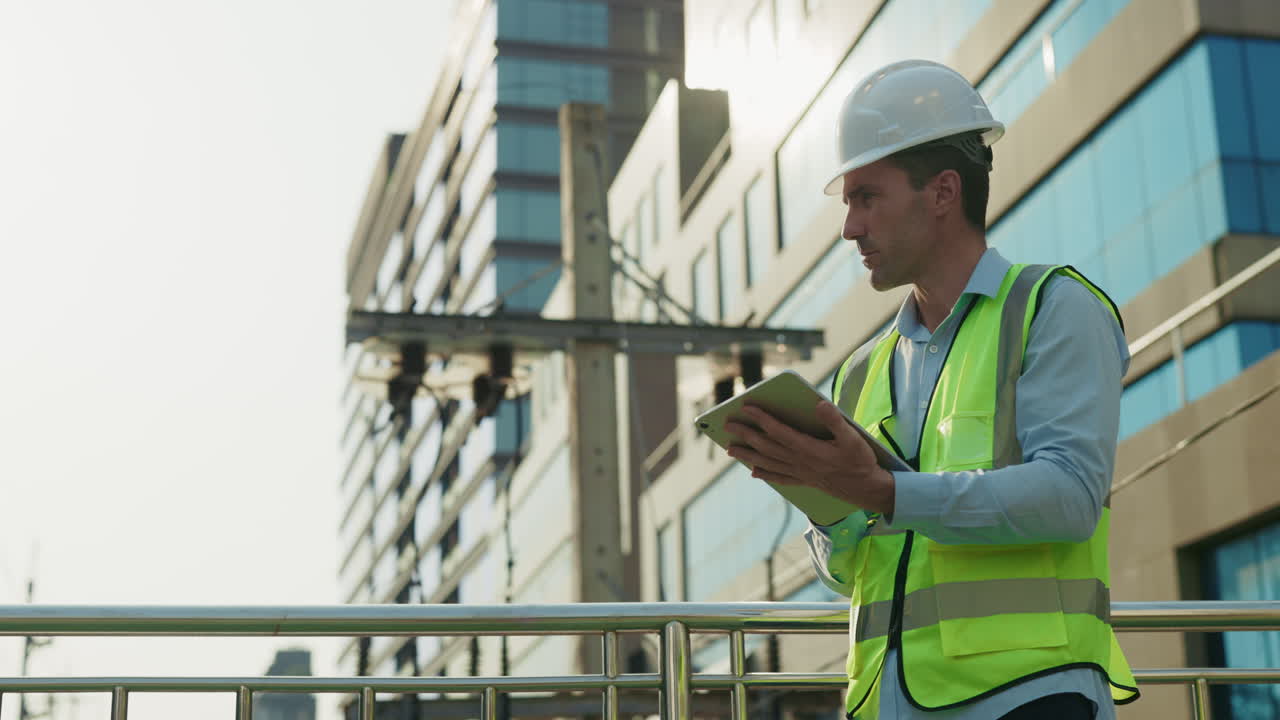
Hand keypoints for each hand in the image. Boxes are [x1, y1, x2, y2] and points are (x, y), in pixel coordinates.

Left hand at [724, 401, 895, 515]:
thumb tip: (819, 404)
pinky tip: (753, 472)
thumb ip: (835, 421)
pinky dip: (765, 474)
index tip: (747, 407)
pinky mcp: (805, 480)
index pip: (779, 431)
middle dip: (746, 434)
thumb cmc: (861, 461)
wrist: (868, 490)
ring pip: (768, 463)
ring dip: (747, 455)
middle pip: (768, 447)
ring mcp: (801, 473)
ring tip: (730, 448)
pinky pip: (780, 477)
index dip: (762, 418)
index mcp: (810, 450)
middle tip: (727, 425)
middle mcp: (801, 462)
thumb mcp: (854, 438)